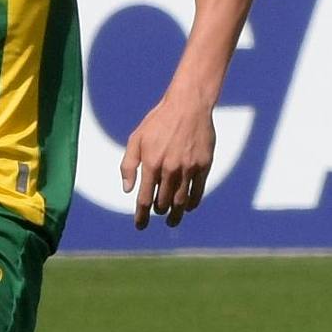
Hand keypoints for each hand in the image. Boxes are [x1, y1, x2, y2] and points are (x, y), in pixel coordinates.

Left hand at [121, 89, 216, 229]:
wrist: (188, 105)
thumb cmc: (158, 121)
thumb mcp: (136, 139)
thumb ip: (129, 165)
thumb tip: (127, 189)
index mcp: (151, 164)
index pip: (144, 199)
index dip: (141, 216)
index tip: (139, 226)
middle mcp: (170, 169)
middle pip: (163, 202)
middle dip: (158, 212)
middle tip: (157, 215)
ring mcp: (189, 168)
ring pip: (181, 201)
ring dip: (176, 214)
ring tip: (172, 220)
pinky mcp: (204, 165)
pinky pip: (198, 191)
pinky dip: (193, 202)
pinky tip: (189, 207)